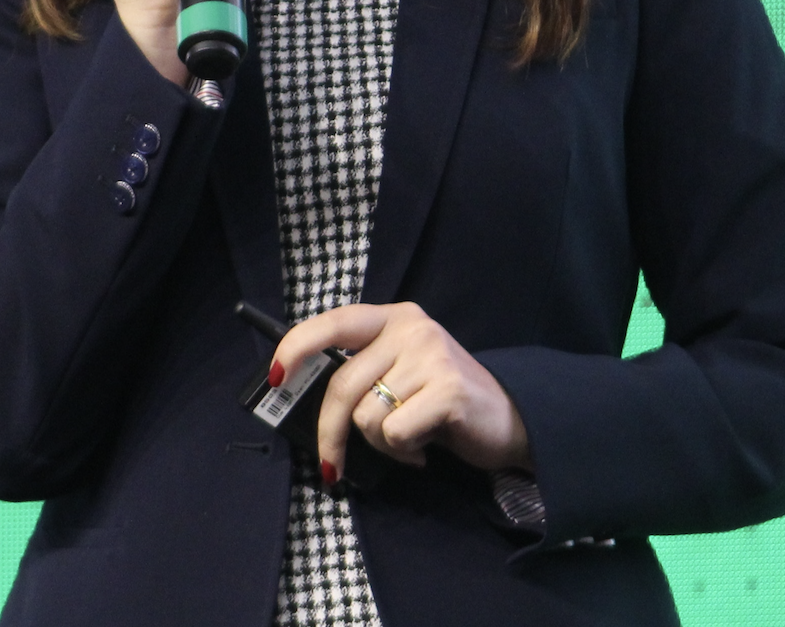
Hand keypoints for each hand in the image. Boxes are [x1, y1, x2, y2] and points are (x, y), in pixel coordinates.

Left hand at [272, 302, 530, 482]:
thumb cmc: (442, 401)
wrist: (510, 419)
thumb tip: (301, 391)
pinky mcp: (447, 389)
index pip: (332, 322)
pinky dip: (404, 452)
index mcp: (393, 317)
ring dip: (381, 444)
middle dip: (330, 434)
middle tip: (332, 467)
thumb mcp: (401, 372)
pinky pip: (395, 432)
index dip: (296, 347)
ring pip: (367, 415)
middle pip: (343, 385)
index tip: (274, 377)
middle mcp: (410, 328)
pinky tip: (426, 447)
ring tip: (410, 440)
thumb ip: (362, 372)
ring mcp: (431, 355)